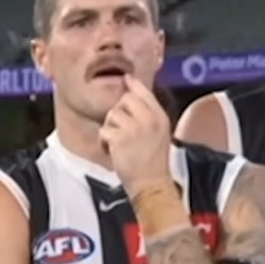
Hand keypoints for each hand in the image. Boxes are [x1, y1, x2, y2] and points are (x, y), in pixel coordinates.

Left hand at [98, 75, 173, 196]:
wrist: (152, 184)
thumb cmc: (154, 161)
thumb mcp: (160, 133)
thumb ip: (149, 114)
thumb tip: (133, 94)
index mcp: (160, 117)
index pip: (145, 93)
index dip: (133, 85)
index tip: (126, 79)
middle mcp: (149, 119)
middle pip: (125, 100)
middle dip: (119, 113)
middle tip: (123, 131)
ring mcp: (135, 128)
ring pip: (112, 115)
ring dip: (110, 129)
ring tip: (120, 144)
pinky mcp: (120, 138)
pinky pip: (104, 131)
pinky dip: (104, 143)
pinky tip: (114, 152)